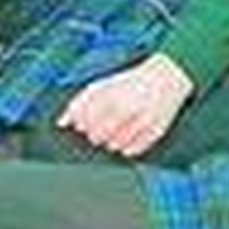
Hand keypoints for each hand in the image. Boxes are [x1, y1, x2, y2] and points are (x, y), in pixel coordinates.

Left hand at [57, 53, 193, 156]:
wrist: (167, 76)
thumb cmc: (133, 81)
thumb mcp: (104, 85)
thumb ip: (80, 102)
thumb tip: (61, 123)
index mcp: (110, 94)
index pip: (84, 122)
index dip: (82, 125)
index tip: (84, 123)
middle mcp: (126, 108)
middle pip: (97, 137)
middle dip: (95, 133)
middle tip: (104, 123)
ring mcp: (142, 122)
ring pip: (114, 147)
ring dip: (111, 141)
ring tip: (119, 125)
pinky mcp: (156, 133)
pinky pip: (133, 151)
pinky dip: (128, 147)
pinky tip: (130, 133)